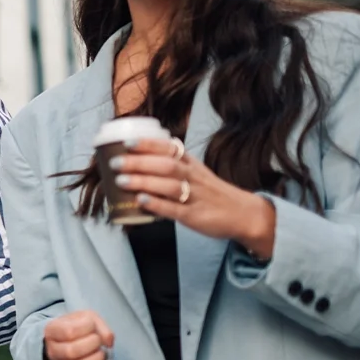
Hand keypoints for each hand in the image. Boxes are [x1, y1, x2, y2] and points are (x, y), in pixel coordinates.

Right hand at [43, 311, 113, 359]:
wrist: (68, 340)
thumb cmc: (78, 326)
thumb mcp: (86, 317)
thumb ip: (99, 325)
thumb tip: (108, 342)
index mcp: (52, 330)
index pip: (69, 331)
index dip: (87, 328)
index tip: (92, 326)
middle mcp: (52, 350)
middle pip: (71, 351)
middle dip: (93, 344)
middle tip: (98, 341)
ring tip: (101, 353)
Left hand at [111, 139, 276, 258]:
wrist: (244, 214)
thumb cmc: (212, 192)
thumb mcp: (196, 171)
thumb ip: (174, 162)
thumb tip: (146, 152)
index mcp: (191, 164)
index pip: (169, 149)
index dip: (148, 144)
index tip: (127, 142)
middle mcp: (193, 177)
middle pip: (165, 165)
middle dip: (138, 163)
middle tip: (115, 163)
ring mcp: (195, 196)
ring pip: (168, 185)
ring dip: (143, 182)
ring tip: (121, 180)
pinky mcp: (194, 216)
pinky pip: (174, 209)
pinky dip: (157, 204)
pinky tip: (141, 201)